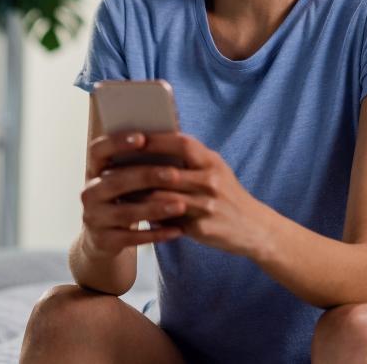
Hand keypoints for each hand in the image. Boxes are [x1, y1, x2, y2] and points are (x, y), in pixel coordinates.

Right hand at [79, 130, 186, 257]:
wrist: (103, 239)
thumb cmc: (123, 200)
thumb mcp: (125, 180)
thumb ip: (139, 162)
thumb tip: (172, 133)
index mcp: (94, 171)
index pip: (98, 150)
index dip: (117, 143)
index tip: (142, 138)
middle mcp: (89, 193)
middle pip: (116, 181)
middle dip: (146, 176)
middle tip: (174, 174)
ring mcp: (94, 218)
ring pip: (126, 212)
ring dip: (155, 208)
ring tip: (181, 205)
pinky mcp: (104, 240)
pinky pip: (132, 238)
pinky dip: (156, 234)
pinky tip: (177, 230)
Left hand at [96, 132, 274, 257]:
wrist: (255, 229)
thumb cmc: (227, 195)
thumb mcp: (215, 170)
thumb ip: (189, 160)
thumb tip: (150, 145)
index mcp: (212, 162)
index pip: (182, 144)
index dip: (157, 140)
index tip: (133, 138)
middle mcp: (211, 181)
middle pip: (167, 173)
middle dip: (137, 171)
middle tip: (111, 169)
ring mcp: (207, 206)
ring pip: (163, 199)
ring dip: (138, 196)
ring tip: (116, 191)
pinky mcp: (202, 229)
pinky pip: (168, 221)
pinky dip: (150, 216)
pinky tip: (134, 213)